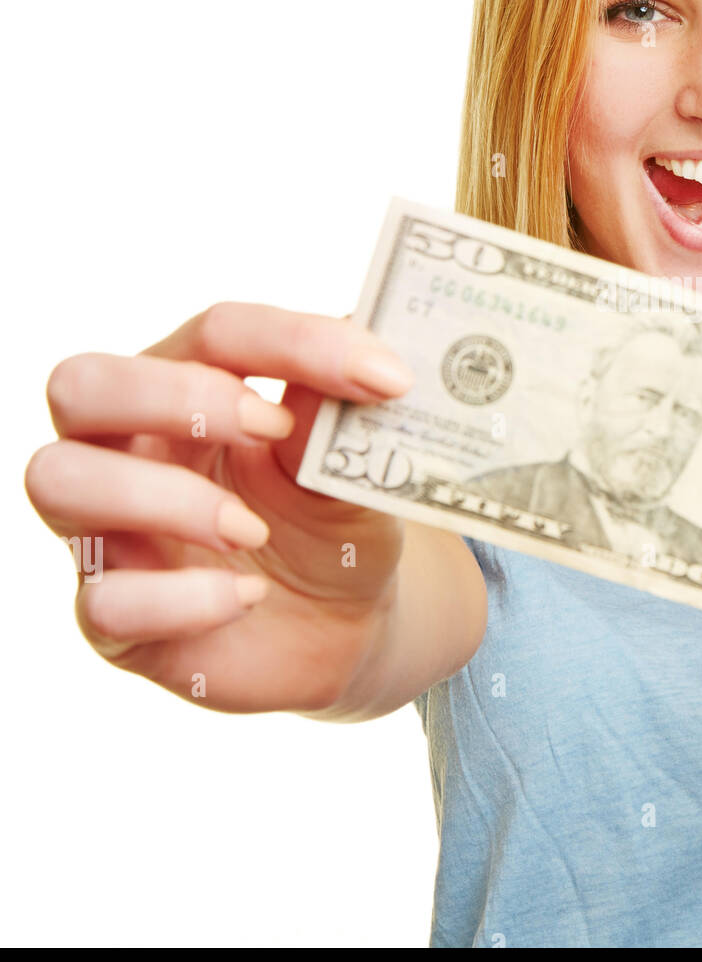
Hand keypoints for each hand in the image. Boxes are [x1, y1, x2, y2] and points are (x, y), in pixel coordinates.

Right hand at [25, 303, 414, 713]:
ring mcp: (109, 533)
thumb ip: (341, 419)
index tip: (383, 378)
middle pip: (83, 384)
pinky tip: (246, 596)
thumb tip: (367, 357)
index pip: (215, 333)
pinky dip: (181, 600)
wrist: (343, 627)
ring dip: (164, 498)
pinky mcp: (114, 619)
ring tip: (252, 530)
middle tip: (271, 426)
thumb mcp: (351, 471)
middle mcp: (128, 449)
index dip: (294, 343)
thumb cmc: (331, 526)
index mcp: (188, 390)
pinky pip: (102, 603)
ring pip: (58, 480)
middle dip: (175, 395)